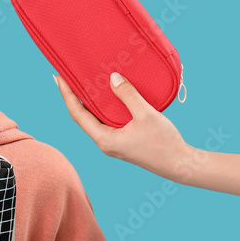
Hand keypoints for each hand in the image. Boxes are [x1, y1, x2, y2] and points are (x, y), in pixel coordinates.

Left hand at [53, 72, 196, 181]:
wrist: (181, 165)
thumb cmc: (164, 143)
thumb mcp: (146, 115)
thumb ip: (128, 95)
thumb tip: (112, 77)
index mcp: (104, 139)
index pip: (78, 114)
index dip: (67, 95)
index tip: (58, 77)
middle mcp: (104, 142)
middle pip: (82, 116)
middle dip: (73, 96)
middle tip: (66, 76)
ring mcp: (113, 143)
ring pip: (94, 119)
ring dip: (87, 101)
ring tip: (82, 82)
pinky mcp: (122, 141)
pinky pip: (105, 121)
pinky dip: (101, 107)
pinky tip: (105, 96)